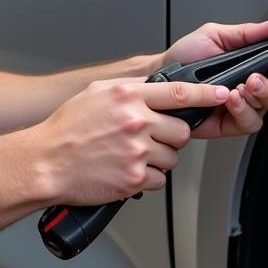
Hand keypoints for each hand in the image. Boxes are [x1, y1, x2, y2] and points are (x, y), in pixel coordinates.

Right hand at [35, 78, 231, 204]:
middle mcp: (135, 121)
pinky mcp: (134, 177)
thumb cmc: (66, 129)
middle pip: (180, 130)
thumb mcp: (96, 93)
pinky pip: (160, 179)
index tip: (222, 94)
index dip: (206, 94)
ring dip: (158, 159)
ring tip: (132, 156)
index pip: (179, 92)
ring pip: (172, 157)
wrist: (46, 162)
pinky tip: (127, 170)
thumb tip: (153, 88)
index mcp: (128, 96)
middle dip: (170, 136)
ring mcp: (136, 150)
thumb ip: (128, 89)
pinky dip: (148, 178)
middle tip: (149, 139)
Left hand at [162, 17, 267, 139]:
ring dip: (257, 98)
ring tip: (241, 87)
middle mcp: (251, 88)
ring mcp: (241, 107)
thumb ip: (247, 33)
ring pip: (266, 110)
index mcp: (253, 65)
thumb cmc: (186, 56)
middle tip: (256, 78)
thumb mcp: (216, 35)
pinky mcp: (228, 124)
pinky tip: (230, 100)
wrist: (161, 76)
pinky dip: (242, 112)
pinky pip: (247, 124)